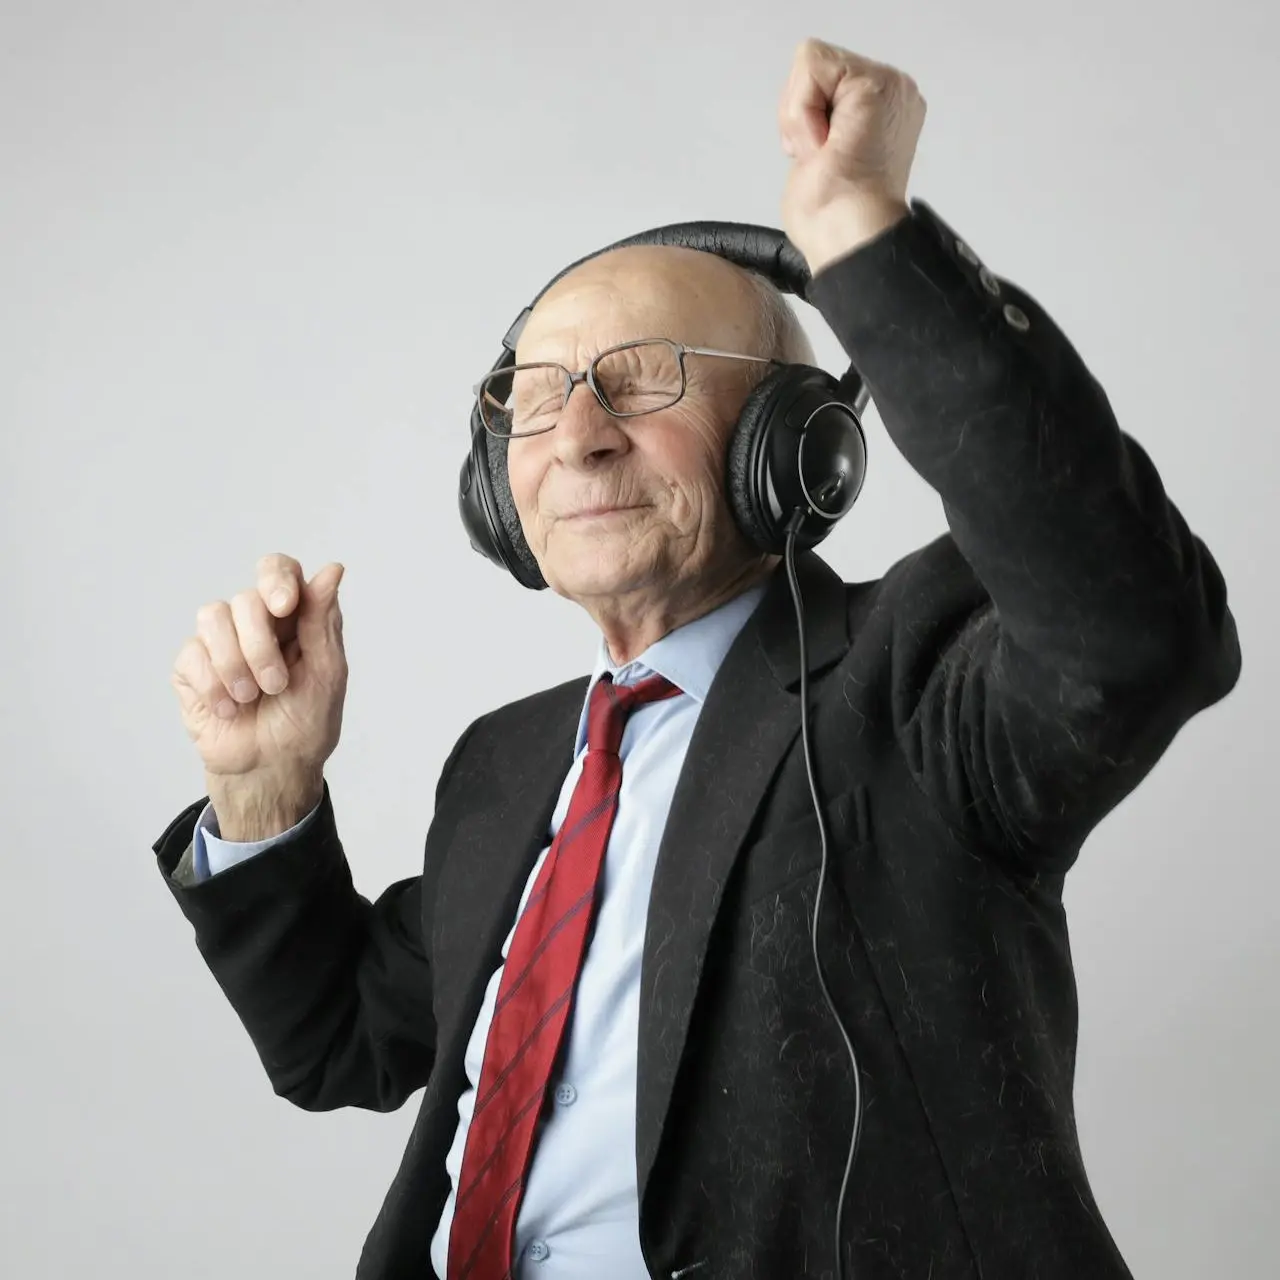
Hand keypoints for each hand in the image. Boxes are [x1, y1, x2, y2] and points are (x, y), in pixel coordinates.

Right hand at [171, 554, 346, 833]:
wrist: (270, 768)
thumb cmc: (305, 723)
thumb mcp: (326, 673)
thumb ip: (323, 620)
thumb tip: (332, 569)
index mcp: (292, 618)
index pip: (278, 570)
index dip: (276, 579)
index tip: (284, 607)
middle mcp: (254, 622)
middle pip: (245, 598)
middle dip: (261, 647)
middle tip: (276, 685)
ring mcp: (219, 641)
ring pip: (212, 617)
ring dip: (235, 665)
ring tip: (251, 698)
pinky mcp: (190, 666)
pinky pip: (191, 653)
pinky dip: (214, 686)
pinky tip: (229, 709)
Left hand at [778, 38, 925, 274]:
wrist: (849, 238)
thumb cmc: (833, 220)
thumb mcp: (818, 159)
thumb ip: (820, 126)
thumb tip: (810, 126)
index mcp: (884, 113)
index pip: (821, 83)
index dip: (804, 120)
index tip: (820, 159)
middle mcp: (894, 94)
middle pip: (815, 68)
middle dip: (800, 114)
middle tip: (820, 158)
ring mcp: (890, 86)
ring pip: (811, 65)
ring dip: (800, 116)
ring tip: (824, 153)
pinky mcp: (876, 85)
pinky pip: (812, 66)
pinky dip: (802, 111)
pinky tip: (823, 145)